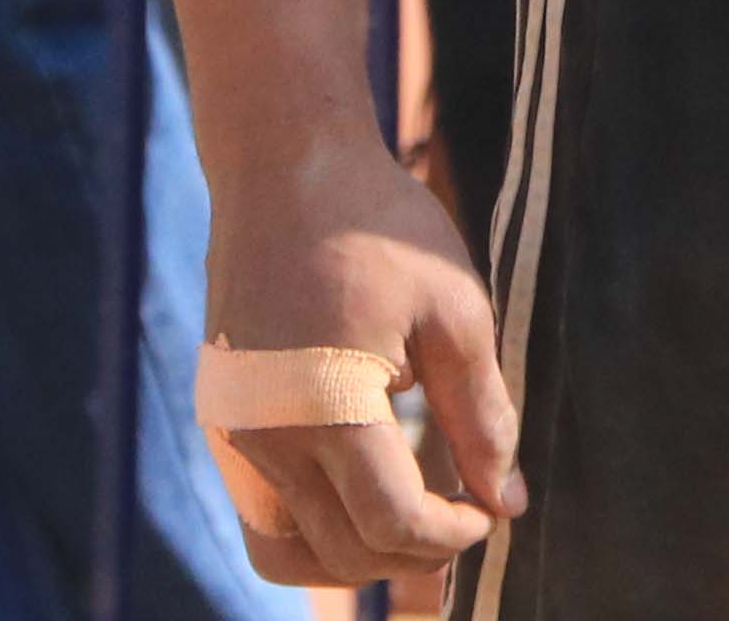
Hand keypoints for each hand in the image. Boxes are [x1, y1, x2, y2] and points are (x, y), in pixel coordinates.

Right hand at [201, 136, 520, 591]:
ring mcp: (233, 435)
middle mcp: (265, 437)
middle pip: (342, 553)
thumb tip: (507, 504)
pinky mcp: (221, 423)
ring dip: (354, 559)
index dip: (452, 534)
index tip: (488, 510)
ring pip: (287, 553)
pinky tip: (362, 492)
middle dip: (412, 554)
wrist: (284, 168)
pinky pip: (261, 515)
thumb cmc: (379, 228)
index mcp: (328, 409)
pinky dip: (312, 529)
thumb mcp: (454, 312)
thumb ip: (481, 417)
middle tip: (461, 517)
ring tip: (409, 524)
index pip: (393, 523)